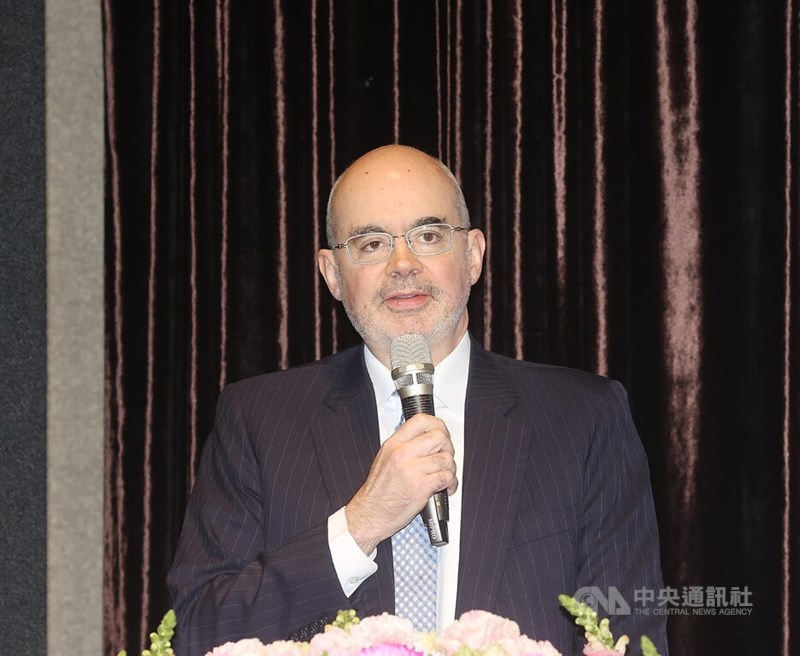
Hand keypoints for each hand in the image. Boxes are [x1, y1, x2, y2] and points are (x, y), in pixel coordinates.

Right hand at [344, 414, 456, 554]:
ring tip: (445, 474)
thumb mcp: (384, 459)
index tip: (441, 431)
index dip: (437, 424)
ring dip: (450, 467)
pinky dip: (451, 483)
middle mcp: (402, 453)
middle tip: (445, 455)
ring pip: (445, 458)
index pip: (421, 421)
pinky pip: (446, 477)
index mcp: (393, 444)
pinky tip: (447, 487)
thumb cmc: (377, 492)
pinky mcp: (421, 486)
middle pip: (438, 436)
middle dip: (448, 446)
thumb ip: (403, 447)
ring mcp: (412, 469)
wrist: (369, 514)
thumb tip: (424, 439)